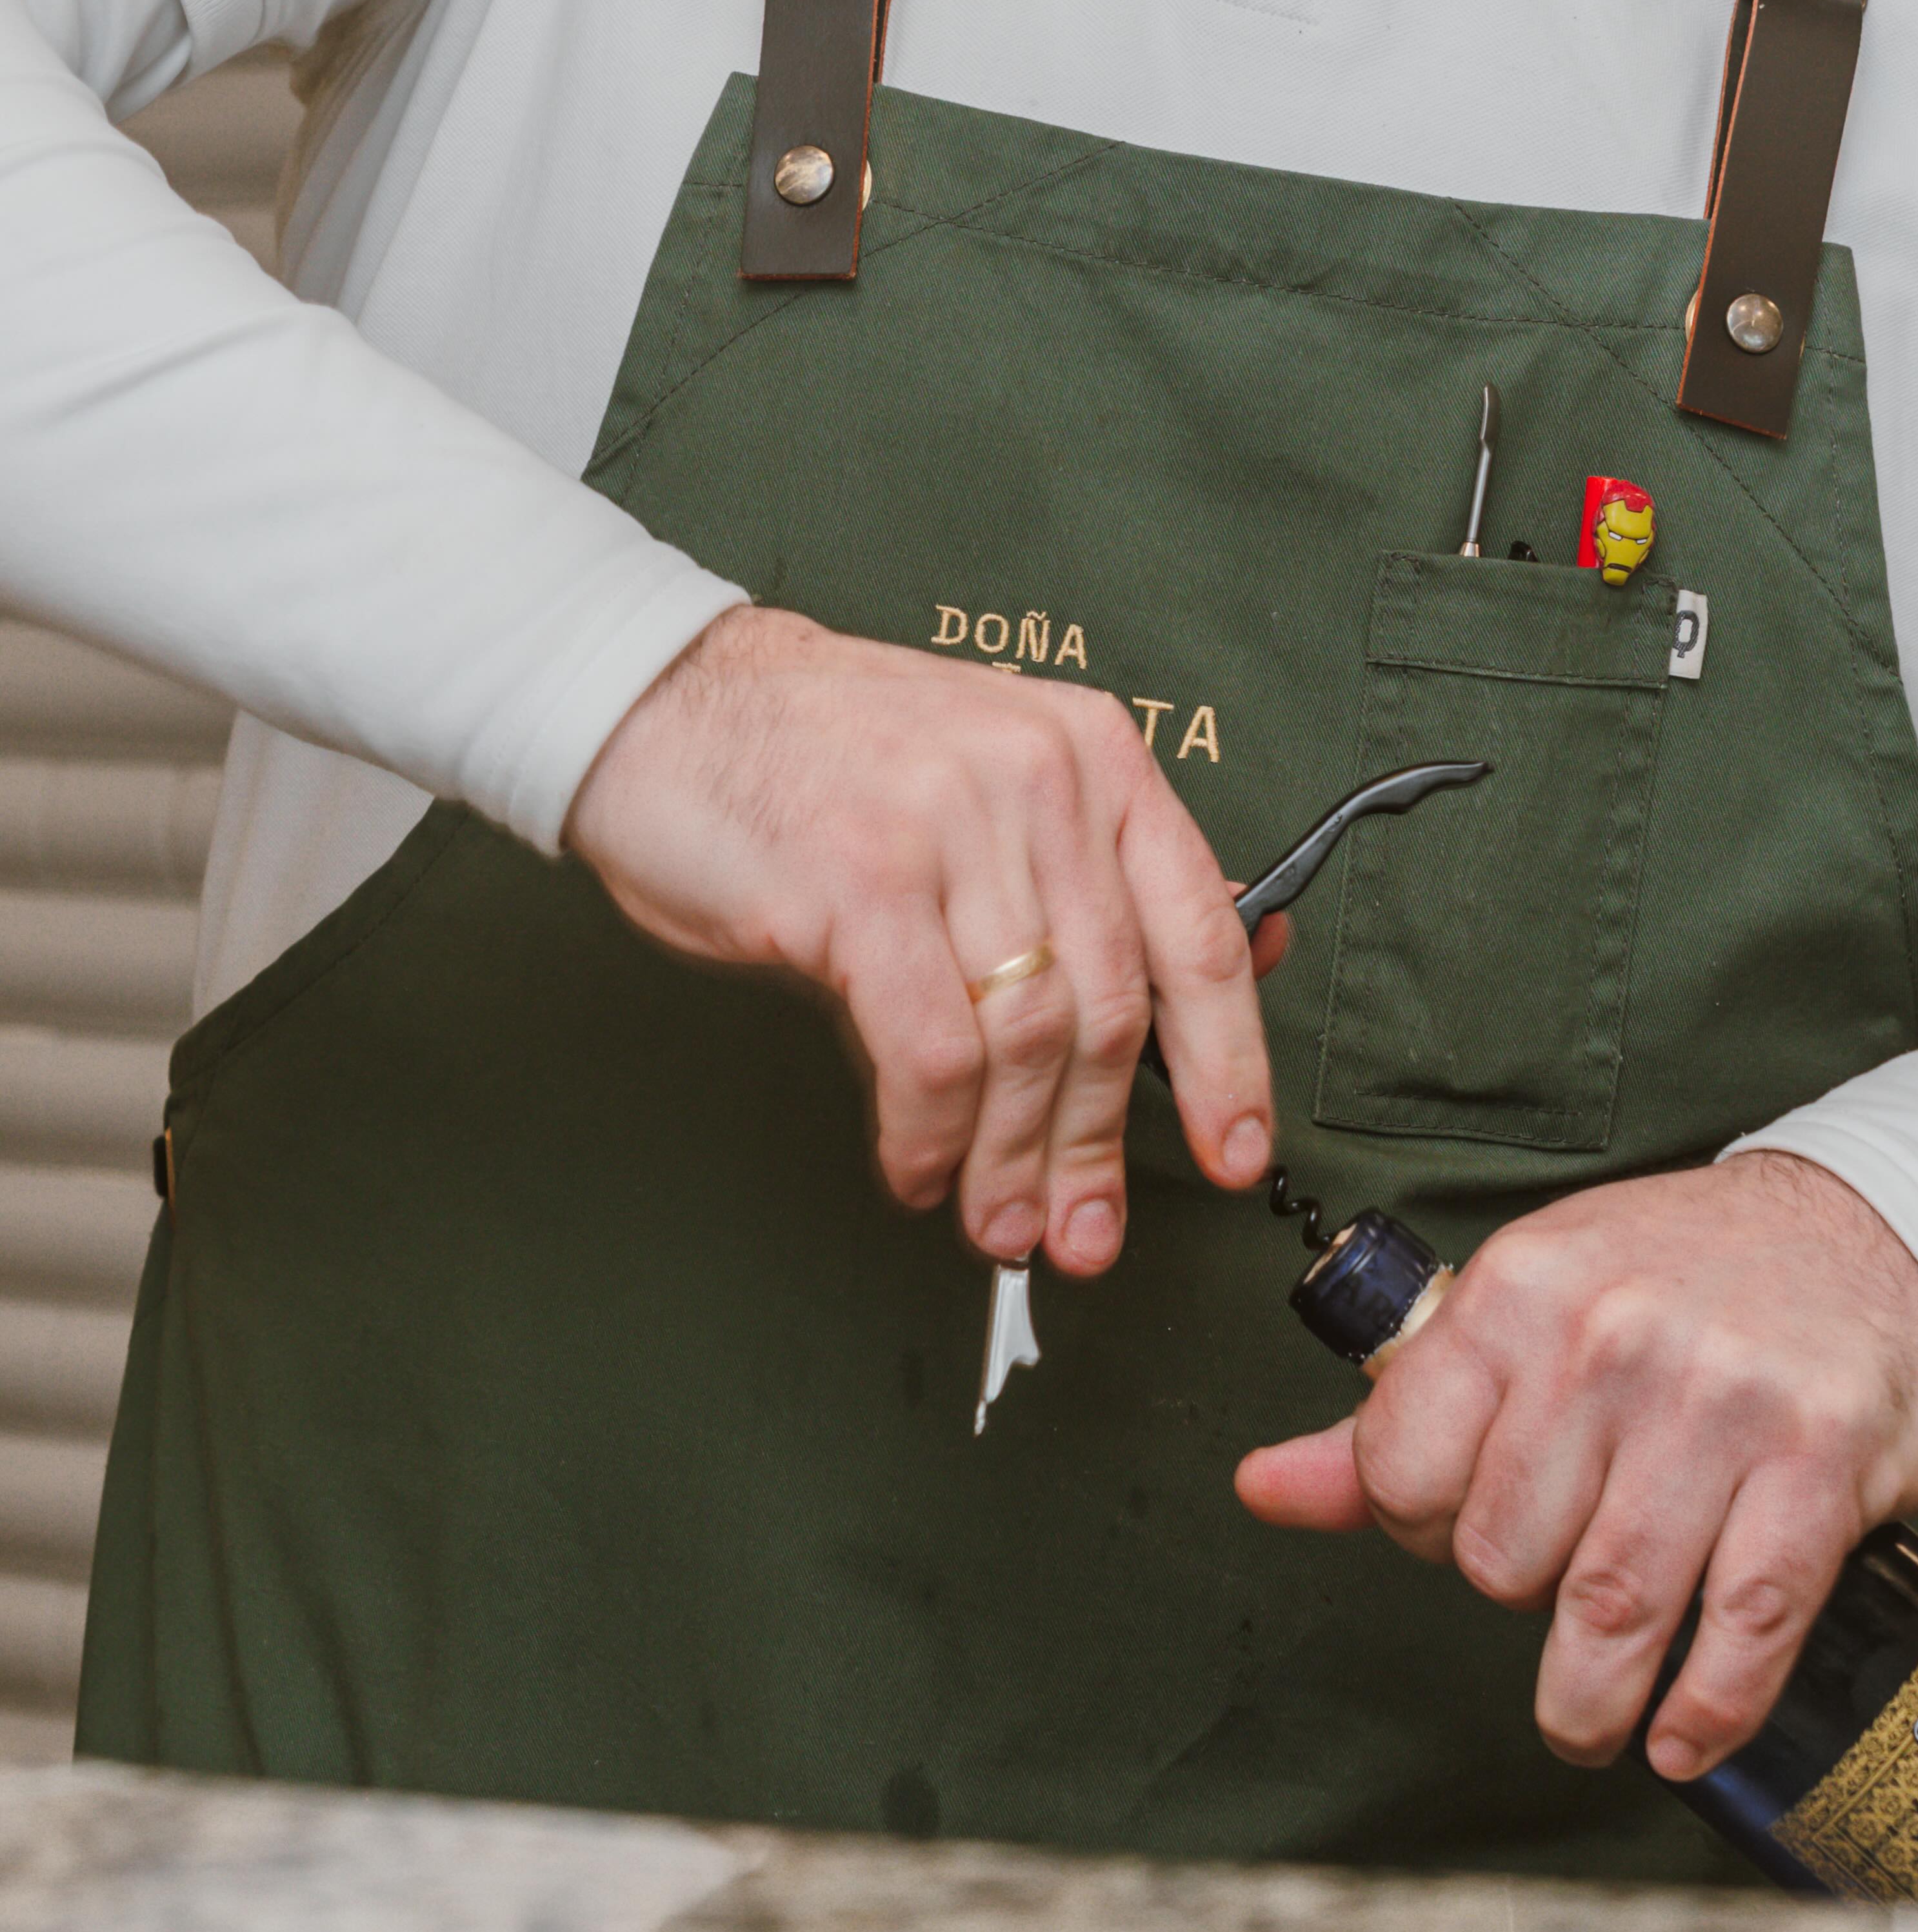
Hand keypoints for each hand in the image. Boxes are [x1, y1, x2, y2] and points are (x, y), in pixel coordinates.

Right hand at [566, 604, 1276, 1277]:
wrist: (669, 703)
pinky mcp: (861, 880)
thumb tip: (1225, 971)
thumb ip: (1094, 874)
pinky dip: (930, 1136)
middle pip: (1110, 1008)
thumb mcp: (990, 785)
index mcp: (1091, 752)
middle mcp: (1036, 777)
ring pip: (1025, 1042)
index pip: (1198, 929)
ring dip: (1013, 1160)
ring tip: (998, 1217)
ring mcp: (949, 823)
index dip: (1228, 1060)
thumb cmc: (827, 758)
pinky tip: (918, 1165)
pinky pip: (930, 1052)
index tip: (1234, 1152)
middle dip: (1097, 1145)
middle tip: (1082, 1228)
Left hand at [1234, 1148, 1917, 1777]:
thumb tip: (1262, 1488)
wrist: (1856, 1227)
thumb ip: (1396, 1410)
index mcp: (1520, 1290)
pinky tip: (1682, 1732)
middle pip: (1502, 1557)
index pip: (1404, 1468)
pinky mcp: (1818, 1462)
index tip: (1461, 1533)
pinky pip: (1741, 1628)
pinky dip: (1705, 1708)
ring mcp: (1720, 1400)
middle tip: (1557, 1586)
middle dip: (1518, 1600)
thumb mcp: (1523, 1306)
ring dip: (1592, 1700)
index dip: (1420, 1528)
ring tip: (1593, 1716)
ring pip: (1610, 1609)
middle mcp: (1612, 1337)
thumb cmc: (1671, 1278)